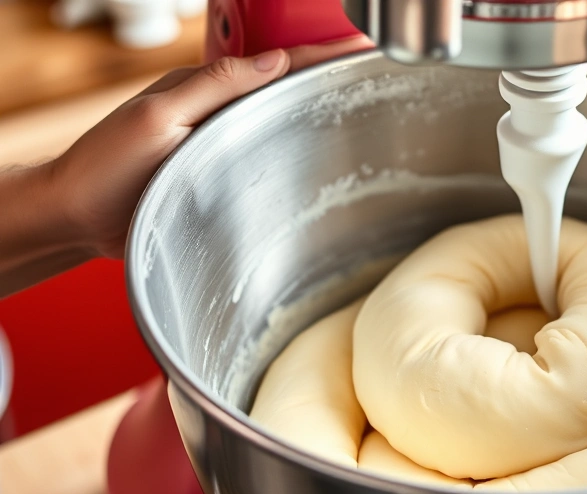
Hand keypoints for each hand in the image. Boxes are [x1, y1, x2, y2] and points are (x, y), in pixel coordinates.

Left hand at [53, 36, 372, 258]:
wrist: (76, 218)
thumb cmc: (104, 169)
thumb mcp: (159, 118)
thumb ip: (214, 86)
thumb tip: (274, 61)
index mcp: (208, 92)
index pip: (276, 64)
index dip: (321, 54)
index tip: (362, 47)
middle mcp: (218, 116)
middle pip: (284, 90)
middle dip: (330, 78)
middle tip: (376, 76)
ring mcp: (220, 148)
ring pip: (278, 124)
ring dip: (318, 114)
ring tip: (362, 110)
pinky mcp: (219, 179)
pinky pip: (265, 159)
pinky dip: (296, 152)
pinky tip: (318, 160)